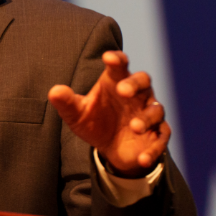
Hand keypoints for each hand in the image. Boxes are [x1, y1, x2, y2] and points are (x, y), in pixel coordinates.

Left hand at [47, 51, 169, 177]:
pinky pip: (162, 137)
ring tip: (134, 127)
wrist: (110, 149)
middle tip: (123, 91)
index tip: (109, 57)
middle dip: (134, 84)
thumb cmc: (94, 122)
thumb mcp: (77, 113)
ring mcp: (149, 113)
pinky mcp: (157, 134)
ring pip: (156, 109)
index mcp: (116, 81)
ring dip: (146, 117)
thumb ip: (67, 102)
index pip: (119, 65)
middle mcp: (137, 94)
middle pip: (143, 80)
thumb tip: (54, 91)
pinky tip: (142, 158)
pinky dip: (153, 148)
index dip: (117, 59)